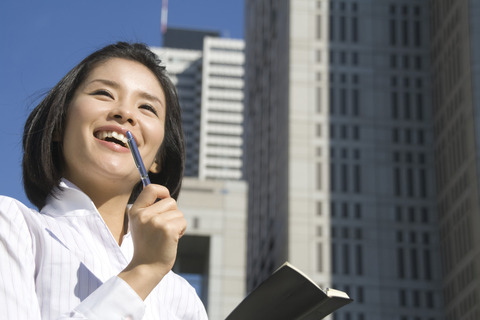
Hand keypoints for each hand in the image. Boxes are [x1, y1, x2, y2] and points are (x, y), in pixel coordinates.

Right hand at [119, 184, 185, 298]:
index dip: (163, 191)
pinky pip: (183, 221)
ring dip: (177, 224)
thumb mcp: (141, 224)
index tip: (165, 199)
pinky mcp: (168, 229)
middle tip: (164, 229)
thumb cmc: (147, 246)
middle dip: (173, 213)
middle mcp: (144, 215)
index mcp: (135, 211)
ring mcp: (155, 222)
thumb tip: (166, 196)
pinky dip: (182, 230)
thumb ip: (150, 210)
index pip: (151, 188)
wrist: (146, 268)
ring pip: (178, 213)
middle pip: (170, 201)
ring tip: (166, 236)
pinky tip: (172, 240)